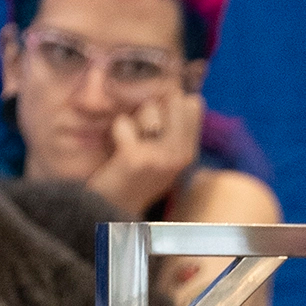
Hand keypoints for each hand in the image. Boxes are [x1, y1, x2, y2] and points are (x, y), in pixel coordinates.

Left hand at [87, 91, 205, 216]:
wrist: (112, 210)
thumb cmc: (132, 177)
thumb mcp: (162, 154)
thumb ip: (175, 128)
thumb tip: (189, 95)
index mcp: (189, 152)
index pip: (193, 104)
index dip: (171, 102)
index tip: (158, 120)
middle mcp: (181, 156)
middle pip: (174, 100)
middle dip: (154, 106)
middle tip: (142, 132)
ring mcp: (162, 158)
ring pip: (150, 108)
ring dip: (134, 119)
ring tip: (129, 145)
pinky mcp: (137, 159)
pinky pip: (124, 123)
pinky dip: (116, 132)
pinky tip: (117, 152)